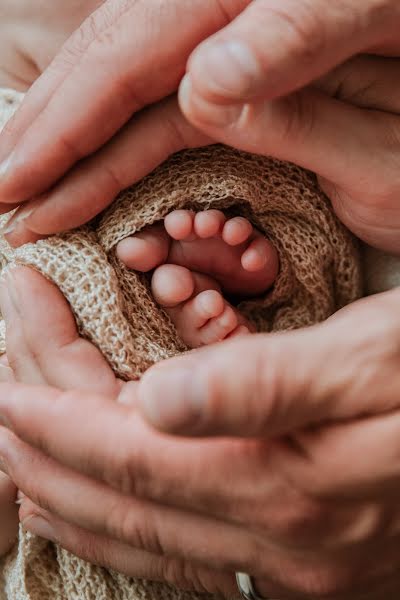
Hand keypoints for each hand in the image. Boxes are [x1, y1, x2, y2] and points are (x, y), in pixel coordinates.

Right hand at [1, 0, 399, 253]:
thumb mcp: (370, 5)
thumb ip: (294, 39)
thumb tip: (203, 87)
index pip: (123, 65)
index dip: (65, 130)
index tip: (16, 184)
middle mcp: (207, 9)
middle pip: (104, 73)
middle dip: (48, 138)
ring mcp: (215, 31)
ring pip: (124, 88)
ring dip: (74, 141)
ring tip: (32, 183)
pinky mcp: (232, 52)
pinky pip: (159, 95)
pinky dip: (119, 133)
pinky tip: (97, 155)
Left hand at [2, 268, 399, 598]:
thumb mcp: (376, 357)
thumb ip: (267, 386)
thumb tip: (157, 402)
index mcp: (287, 482)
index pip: (131, 454)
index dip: (56, 417)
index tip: (3, 380)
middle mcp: (279, 539)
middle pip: (123, 501)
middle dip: (42, 453)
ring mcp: (291, 563)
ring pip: (144, 536)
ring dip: (70, 494)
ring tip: (16, 459)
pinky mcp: (303, 559)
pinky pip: (184, 550)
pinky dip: (124, 524)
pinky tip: (98, 506)